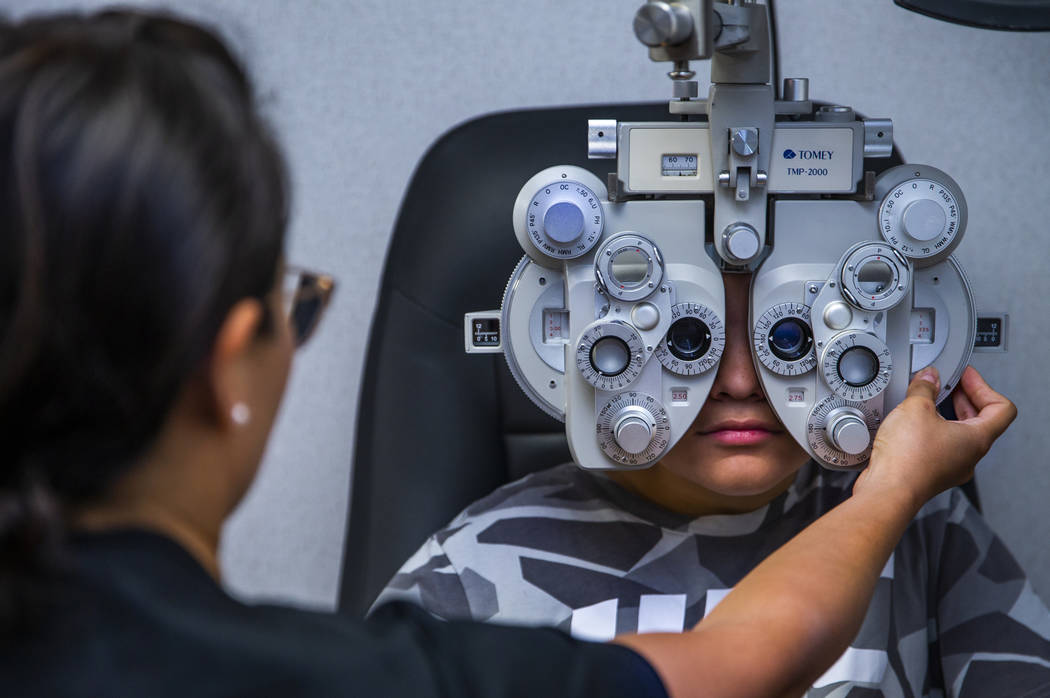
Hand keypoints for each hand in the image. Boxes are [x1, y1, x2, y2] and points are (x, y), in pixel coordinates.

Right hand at [854, 366, 1016, 506]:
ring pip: (958, 435)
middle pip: (980, 421)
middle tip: (946, 384)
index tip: (965, 376)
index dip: (984, 387)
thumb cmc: (908, 460)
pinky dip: (930, 431)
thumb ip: (924, 388)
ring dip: (945, 415)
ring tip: (925, 402)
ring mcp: (951, 467)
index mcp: (977, 439)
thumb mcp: (915, 408)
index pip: (1001, 408)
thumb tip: (928, 378)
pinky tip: (910, 424)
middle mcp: (969, 455)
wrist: (888, 491)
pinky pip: (939, 447)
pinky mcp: (932, 473)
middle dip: (963, 398)